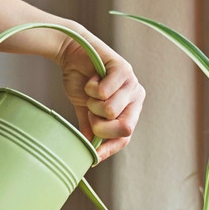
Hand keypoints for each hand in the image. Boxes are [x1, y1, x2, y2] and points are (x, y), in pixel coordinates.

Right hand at [55, 30, 144, 161]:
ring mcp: (132, 83)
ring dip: (92, 103)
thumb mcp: (86, 110)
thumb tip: (91, 154)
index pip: (125, 137)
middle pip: (122, 128)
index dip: (110, 148)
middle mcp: (137, 97)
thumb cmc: (81, 81)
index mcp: (131, 110)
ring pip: (110, 111)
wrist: (71, 54)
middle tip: (90, 110)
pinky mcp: (123, 69)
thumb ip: (91, 129)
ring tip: (91, 91)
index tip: (94, 155)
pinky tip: (92, 78)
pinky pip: (104, 92)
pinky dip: (90, 88)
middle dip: (99, 124)